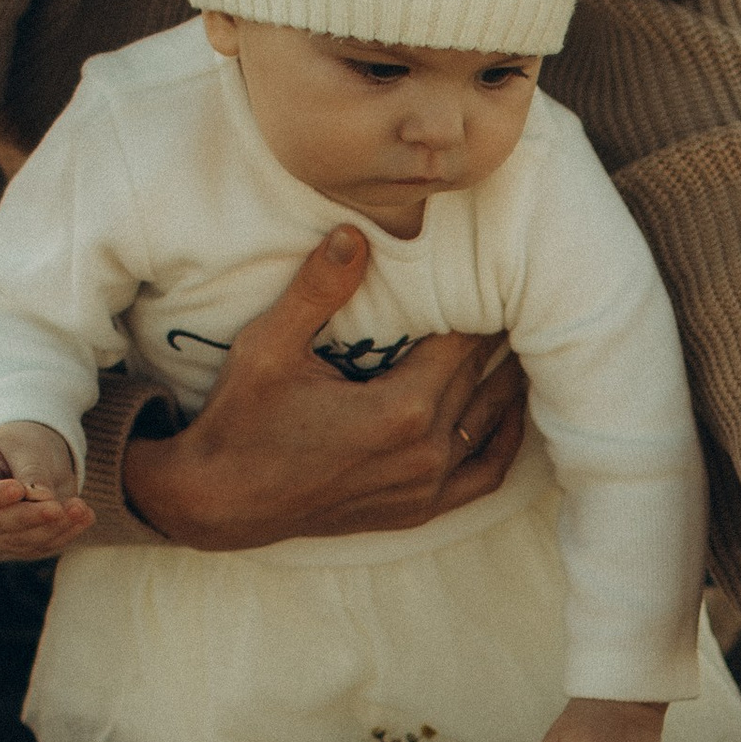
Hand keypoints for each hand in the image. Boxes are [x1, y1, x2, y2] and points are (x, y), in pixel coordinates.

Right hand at [0, 420, 93, 558]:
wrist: (30, 457)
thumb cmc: (20, 445)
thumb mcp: (25, 445)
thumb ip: (31, 470)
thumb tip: (44, 500)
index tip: (17, 489)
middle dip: (29, 517)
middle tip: (57, 507)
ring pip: (20, 541)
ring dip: (53, 528)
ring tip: (80, 508)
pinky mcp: (20, 543)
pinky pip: (41, 546)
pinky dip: (65, 534)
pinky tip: (85, 516)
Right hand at [119, 227, 526, 549]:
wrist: (220, 501)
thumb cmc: (241, 420)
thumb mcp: (270, 346)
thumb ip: (317, 289)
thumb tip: (353, 231)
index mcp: (400, 410)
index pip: (462, 344)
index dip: (477, 306)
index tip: (494, 272)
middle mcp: (424, 452)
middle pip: (479, 379)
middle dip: (495, 337)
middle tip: (516, 296)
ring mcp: (425, 488)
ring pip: (489, 423)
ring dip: (507, 383)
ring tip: (520, 342)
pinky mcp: (418, 510)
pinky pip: (483, 476)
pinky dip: (502, 442)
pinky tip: (509, 414)